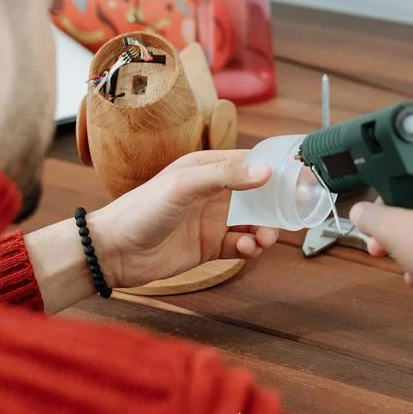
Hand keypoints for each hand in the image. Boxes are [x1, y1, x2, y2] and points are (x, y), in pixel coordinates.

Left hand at [90, 149, 279, 287]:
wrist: (114, 251)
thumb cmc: (141, 210)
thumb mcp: (184, 185)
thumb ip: (225, 176)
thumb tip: (265, 172)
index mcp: (206, 168)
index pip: (248, 162)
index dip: (274, 169)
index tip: (298, 177)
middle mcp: (212, 193)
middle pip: (257, 196)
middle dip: (276, 206)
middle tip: (292, 214)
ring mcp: (211, 221)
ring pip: (252, 223)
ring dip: (264, 231)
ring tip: (263, 239)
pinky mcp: (209, 247)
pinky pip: (240, 246)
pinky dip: (249, 249)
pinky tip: (246, 250)